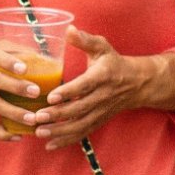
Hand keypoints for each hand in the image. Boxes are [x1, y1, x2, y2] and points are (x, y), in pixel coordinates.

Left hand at [34, 31, 174, 145]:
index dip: (69, 92)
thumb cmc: (113, 62)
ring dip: (59, 131)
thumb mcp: (102, 47)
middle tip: (37, 117)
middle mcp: (102, 96)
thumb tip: (68, 29)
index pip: (85, 86)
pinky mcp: (98, 121)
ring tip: (39, 132)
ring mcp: (101, 111)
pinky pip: (83, 133)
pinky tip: (49, 145)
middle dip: (58, 115)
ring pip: (80, 125)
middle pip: (79, 109)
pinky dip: (66, 141)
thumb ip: (85, 40)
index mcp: (102, 76)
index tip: (51, 97)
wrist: (137, 83)